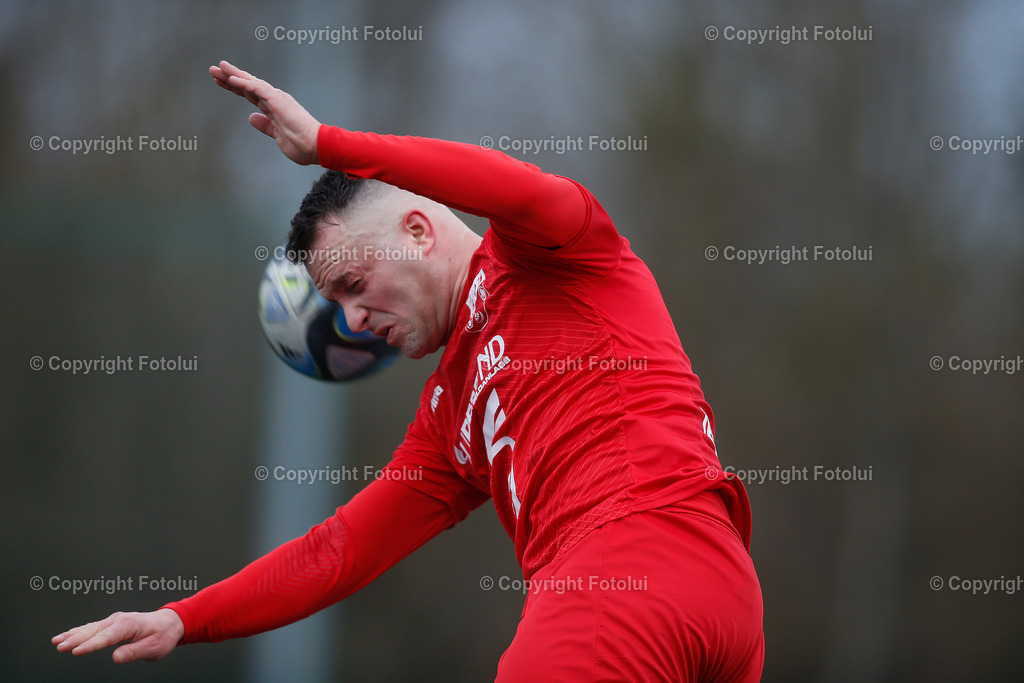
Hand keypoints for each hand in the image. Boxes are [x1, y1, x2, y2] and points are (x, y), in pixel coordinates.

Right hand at [52, 608, 184, 662]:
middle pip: (94, 630)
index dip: (91, 645)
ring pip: (90, 628)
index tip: (76, 651)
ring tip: (57, 641)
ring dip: (72, 634)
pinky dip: (78, 631)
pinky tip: (66, 635)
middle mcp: (120, 619)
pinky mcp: (112, 623)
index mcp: (130, 624)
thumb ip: (134, 652)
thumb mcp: (154, 648)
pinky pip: (92, 627)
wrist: (170, 622)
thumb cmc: (163, 635)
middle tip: (60, 646)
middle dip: (75, 639)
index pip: (107, 637)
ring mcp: (114, 620)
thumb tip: (115, 657)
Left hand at [210, 60, 320, 164]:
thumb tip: (251, 118)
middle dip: (230, 77)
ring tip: (218, 67)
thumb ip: (264, 125)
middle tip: (213, 70)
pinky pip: (258, 89)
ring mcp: (277, 99)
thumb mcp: (276, 135)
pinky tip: (232, 78)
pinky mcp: (278, 100)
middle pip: (248, 85)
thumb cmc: (301, 144)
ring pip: (251, 82)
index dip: (236, 88)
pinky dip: (245, 83)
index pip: (251, 95)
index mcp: (274, 108)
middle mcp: (275, 99)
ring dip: (234, 75)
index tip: (222, 82)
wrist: (316, 146)